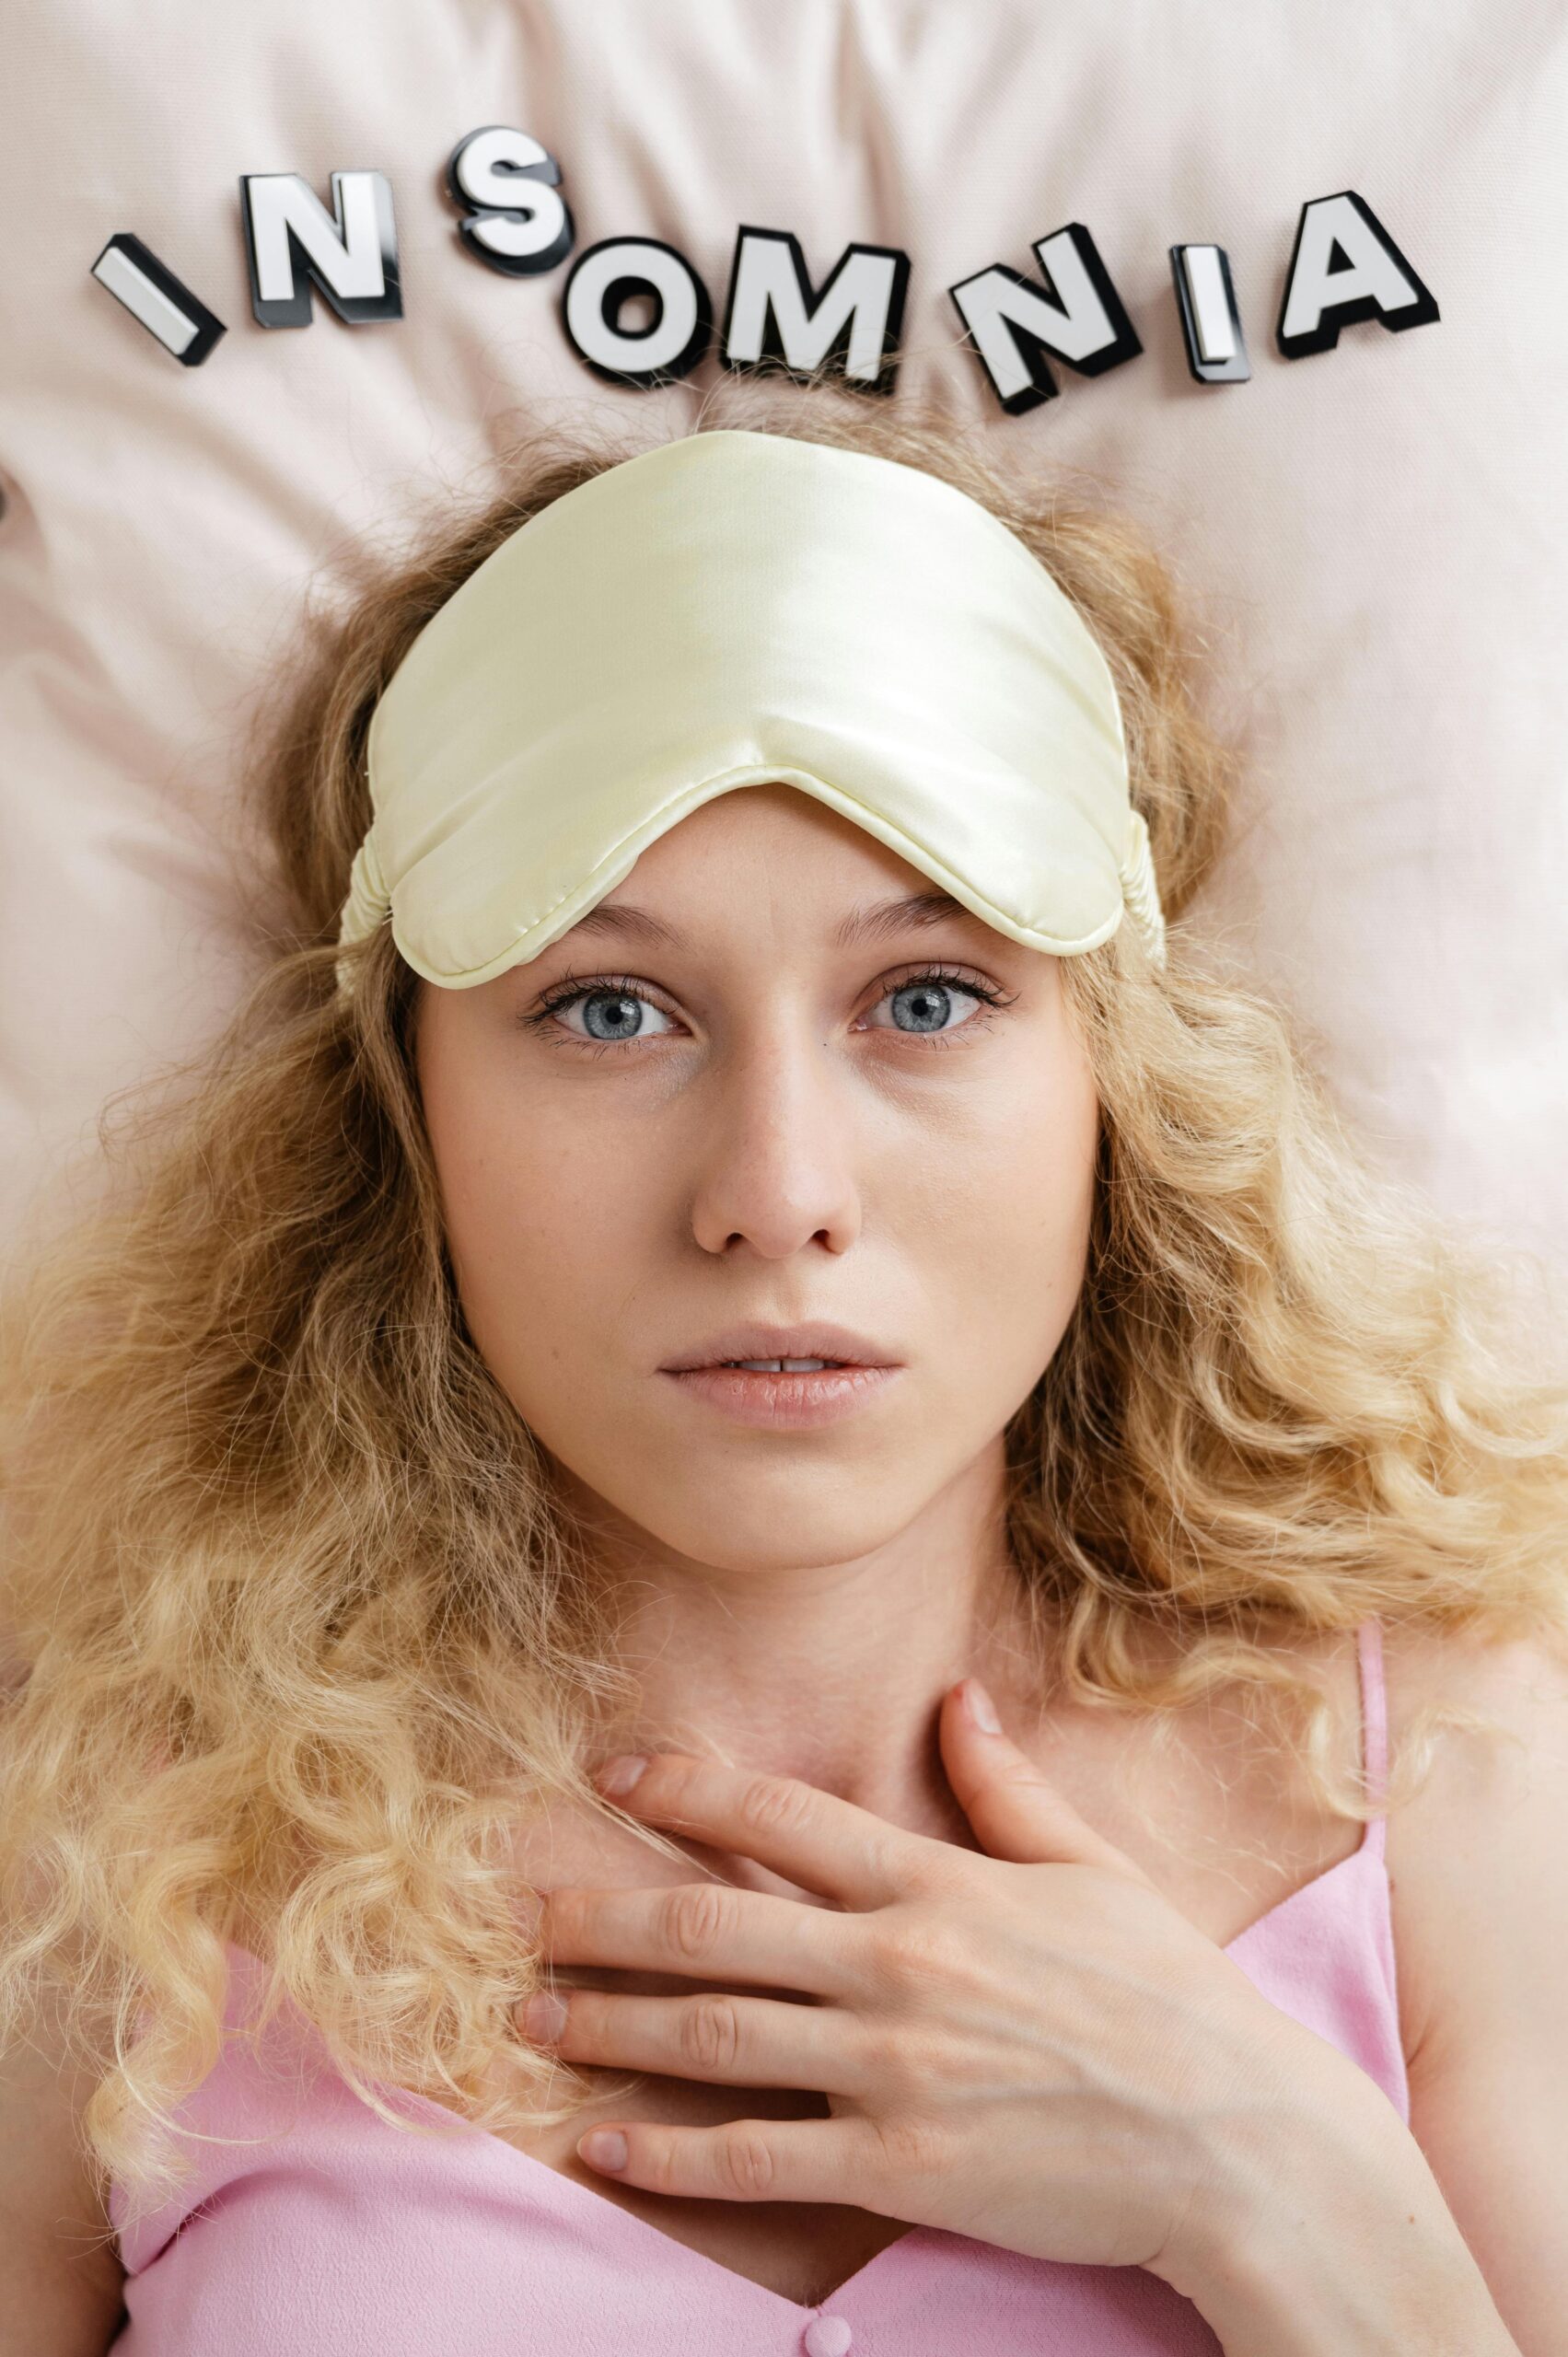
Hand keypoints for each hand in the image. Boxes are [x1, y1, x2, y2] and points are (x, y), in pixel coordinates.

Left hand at [517, 1678, 1335, 2289]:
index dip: (687, 1791)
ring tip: (534, 2019)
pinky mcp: (901, 2166)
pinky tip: (604, 2145)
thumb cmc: (1170, 1997)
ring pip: (717, 2039)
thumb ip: (1007, 1788)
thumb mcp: (1093, 1870)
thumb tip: (954, 1698)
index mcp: (942, 1884)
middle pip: (718, 1928)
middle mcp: (901, 1964)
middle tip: (526, 1914)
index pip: (784, 1819)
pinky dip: (671, 2156)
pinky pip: (760, 2159)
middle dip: (610, 1917)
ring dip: (612, 2026)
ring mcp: (895, 2068)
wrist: (1237, 2140)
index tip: (611, 1776)